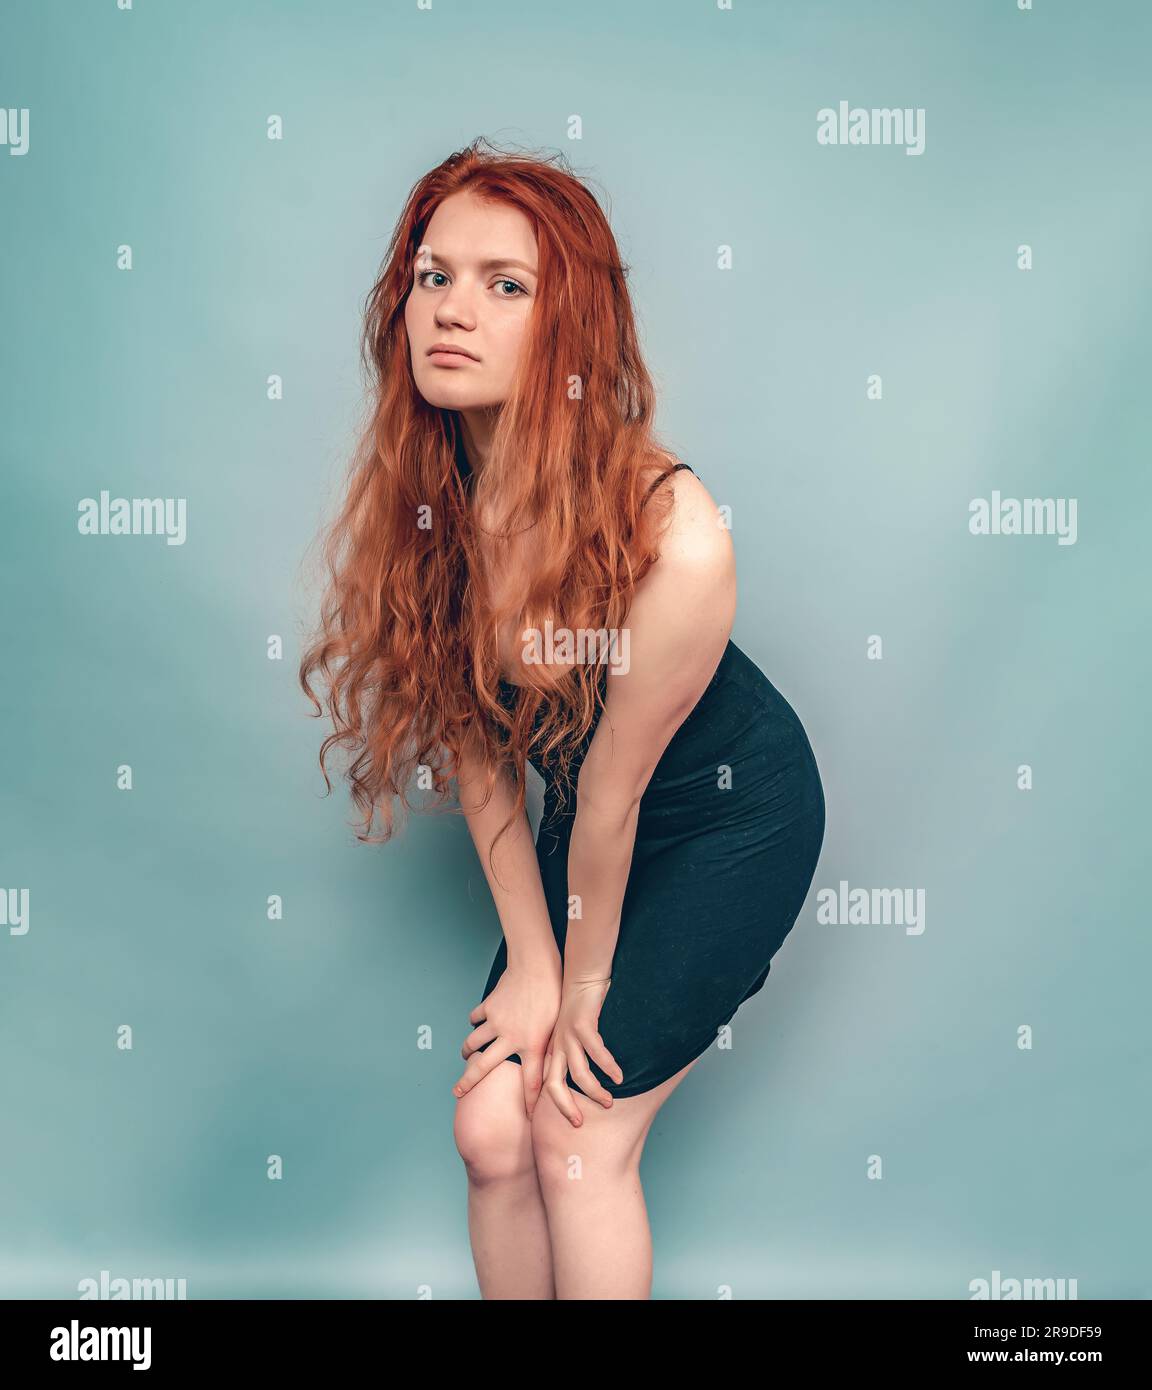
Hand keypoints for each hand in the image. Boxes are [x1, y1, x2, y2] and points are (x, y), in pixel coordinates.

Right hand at [454, 955, 561, 1118]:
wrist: (537, 966)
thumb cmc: (554, 994)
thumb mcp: (558, 1026)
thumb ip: (550, 1048)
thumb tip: (551, 1067)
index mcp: (532, 1045)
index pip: (531, 1082)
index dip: (530, 1102)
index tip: (527, 1118)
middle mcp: (510, 1037)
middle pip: (484, 1067)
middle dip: (469, 1082)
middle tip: (457, 1093)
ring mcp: (496, 1022)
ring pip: (473, 1041)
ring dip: (467, 1049)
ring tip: (465, 1055)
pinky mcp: (489, 1006)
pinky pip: (476, 1017)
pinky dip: (475, 1021)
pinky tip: (476, 1022)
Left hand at [542, 977, 623, 1125]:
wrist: (582, 976)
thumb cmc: (581, 1009)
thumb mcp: (571, 1035)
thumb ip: (576, 1056)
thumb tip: (588, 1082)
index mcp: (553, 1051)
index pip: (544, 1084)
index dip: (545, 1106)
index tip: (550, 1123)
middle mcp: (557, 1046)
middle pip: (553, 1085)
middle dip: (564, 1107)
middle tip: (578, 1123)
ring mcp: (568, 1035)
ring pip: (578, 1073)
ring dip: (593, 1091)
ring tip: (608, 1102)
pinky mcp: (582, 1024)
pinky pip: (596, 1052)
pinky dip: (608, 1067)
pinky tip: (619, 1077)